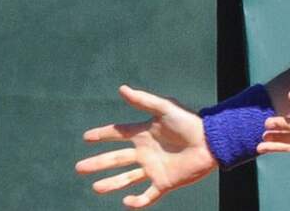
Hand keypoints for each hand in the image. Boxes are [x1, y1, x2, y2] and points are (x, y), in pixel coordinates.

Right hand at [75, 85, 217, 207]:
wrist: (211, 142)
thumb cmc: (189, 122)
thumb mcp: (165, 108)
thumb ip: (143, 100)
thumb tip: (122, 88)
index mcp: (144, 133)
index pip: (118, 134)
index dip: (102, 135)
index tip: (86, 137)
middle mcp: (145, 152)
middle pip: (116, 158)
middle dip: (97, 163)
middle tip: (78, 168)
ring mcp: (154, 168)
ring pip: (127, 178)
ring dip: (111, 183)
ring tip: (94, 187)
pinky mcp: (164, 183)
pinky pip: (148, 195)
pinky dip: (137, 202)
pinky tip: (126, 202)